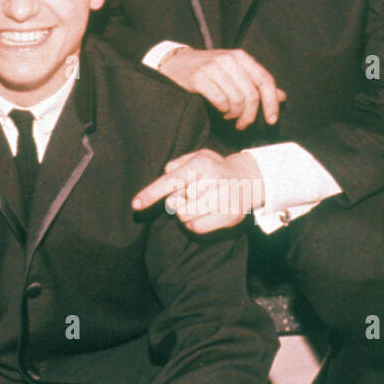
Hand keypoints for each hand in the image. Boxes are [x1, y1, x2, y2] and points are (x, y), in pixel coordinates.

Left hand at [132, 148, 264, 232]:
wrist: (248, 178)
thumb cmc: (213, 168)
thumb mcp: (197, 156)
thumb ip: (177, 164)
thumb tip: (166, 175)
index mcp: (201, 163)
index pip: (170, 181)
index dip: (151, 193)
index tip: (135, 205)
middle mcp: (213, 180)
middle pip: (174, 203)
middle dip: (177, 200)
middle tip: (191, 193)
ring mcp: (224, 199)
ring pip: (184, 217)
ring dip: (184, 213)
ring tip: (198, 202)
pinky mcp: (230, 216)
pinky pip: (196, 228)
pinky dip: (193, 223)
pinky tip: (204, 212)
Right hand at [159, 46, 285, 129]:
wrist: (174, 64)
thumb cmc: (208, 70)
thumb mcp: (235, 72)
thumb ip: (257, 83)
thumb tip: (282, 97)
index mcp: (240, 56)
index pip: (265, 80)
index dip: (271, 102)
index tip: (271, 120)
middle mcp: (228, 59)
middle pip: (251, 94)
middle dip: (250, 115)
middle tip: (244, 124)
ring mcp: (213, 67)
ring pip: (237, 100)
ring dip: (235, 114)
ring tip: (229, 115)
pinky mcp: (199, 78)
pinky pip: (220, 101)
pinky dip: (223, 110)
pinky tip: (219, 110)